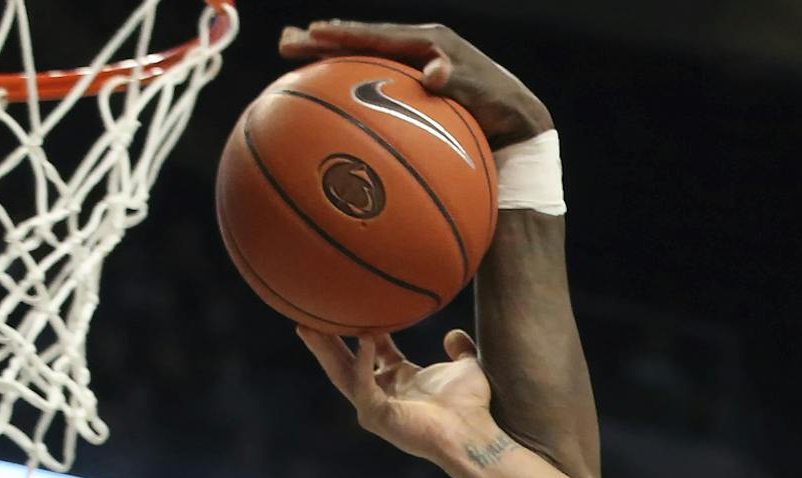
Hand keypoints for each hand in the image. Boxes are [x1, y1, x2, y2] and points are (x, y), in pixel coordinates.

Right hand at [278, 20, 551, 147]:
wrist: (516, 119)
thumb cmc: (500, 106)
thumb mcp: (481, 92)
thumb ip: (459, 79)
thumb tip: (434, 73)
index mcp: (428, 42)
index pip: (378, 35)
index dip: (346, 35)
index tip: (314, 34)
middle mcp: (415, 48)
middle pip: (359, 42)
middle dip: (322, 41)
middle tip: (286, 42)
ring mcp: (409, 67)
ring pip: (361, 60)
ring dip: (328, 60)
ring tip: (293, 59)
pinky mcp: (409, 86)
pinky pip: (372, 82)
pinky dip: (348, 83)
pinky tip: (326, 98)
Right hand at [300, 329, 497, 464]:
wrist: (473, 435)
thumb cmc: (472, 408)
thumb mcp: (466, 369)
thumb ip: (461, 350)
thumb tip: (454, 334)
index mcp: (398, 379)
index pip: (372, 348)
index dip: (362, 326)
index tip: (352, 301)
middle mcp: (382, 392)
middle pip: (344, 361)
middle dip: (324, 339)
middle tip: (306, 314)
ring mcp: (375, 407)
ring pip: (341, 374)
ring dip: (324, 350)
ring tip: (306, 326)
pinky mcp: (376, 417)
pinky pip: (363, 385)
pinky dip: (363, 362)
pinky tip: (365, 338)